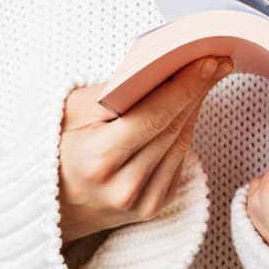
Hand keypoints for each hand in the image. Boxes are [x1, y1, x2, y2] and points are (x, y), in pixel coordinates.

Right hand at [57, 56, 232, 244]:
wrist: (51, 202)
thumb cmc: (59, 146)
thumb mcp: (72, 110)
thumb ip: (115, 91)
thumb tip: (160, 69)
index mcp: (99, 159)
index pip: (154, 116)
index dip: (185, 87)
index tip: (209, 61)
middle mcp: (123, 186)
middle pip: (172, 128)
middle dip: (197, 91)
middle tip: (217, 62)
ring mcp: (141, 202)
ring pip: (180, 144)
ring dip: (195, 109)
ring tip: (206, 78)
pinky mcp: (153, 207)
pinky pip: (177, 161)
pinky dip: (184, 132)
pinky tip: (188, 109)